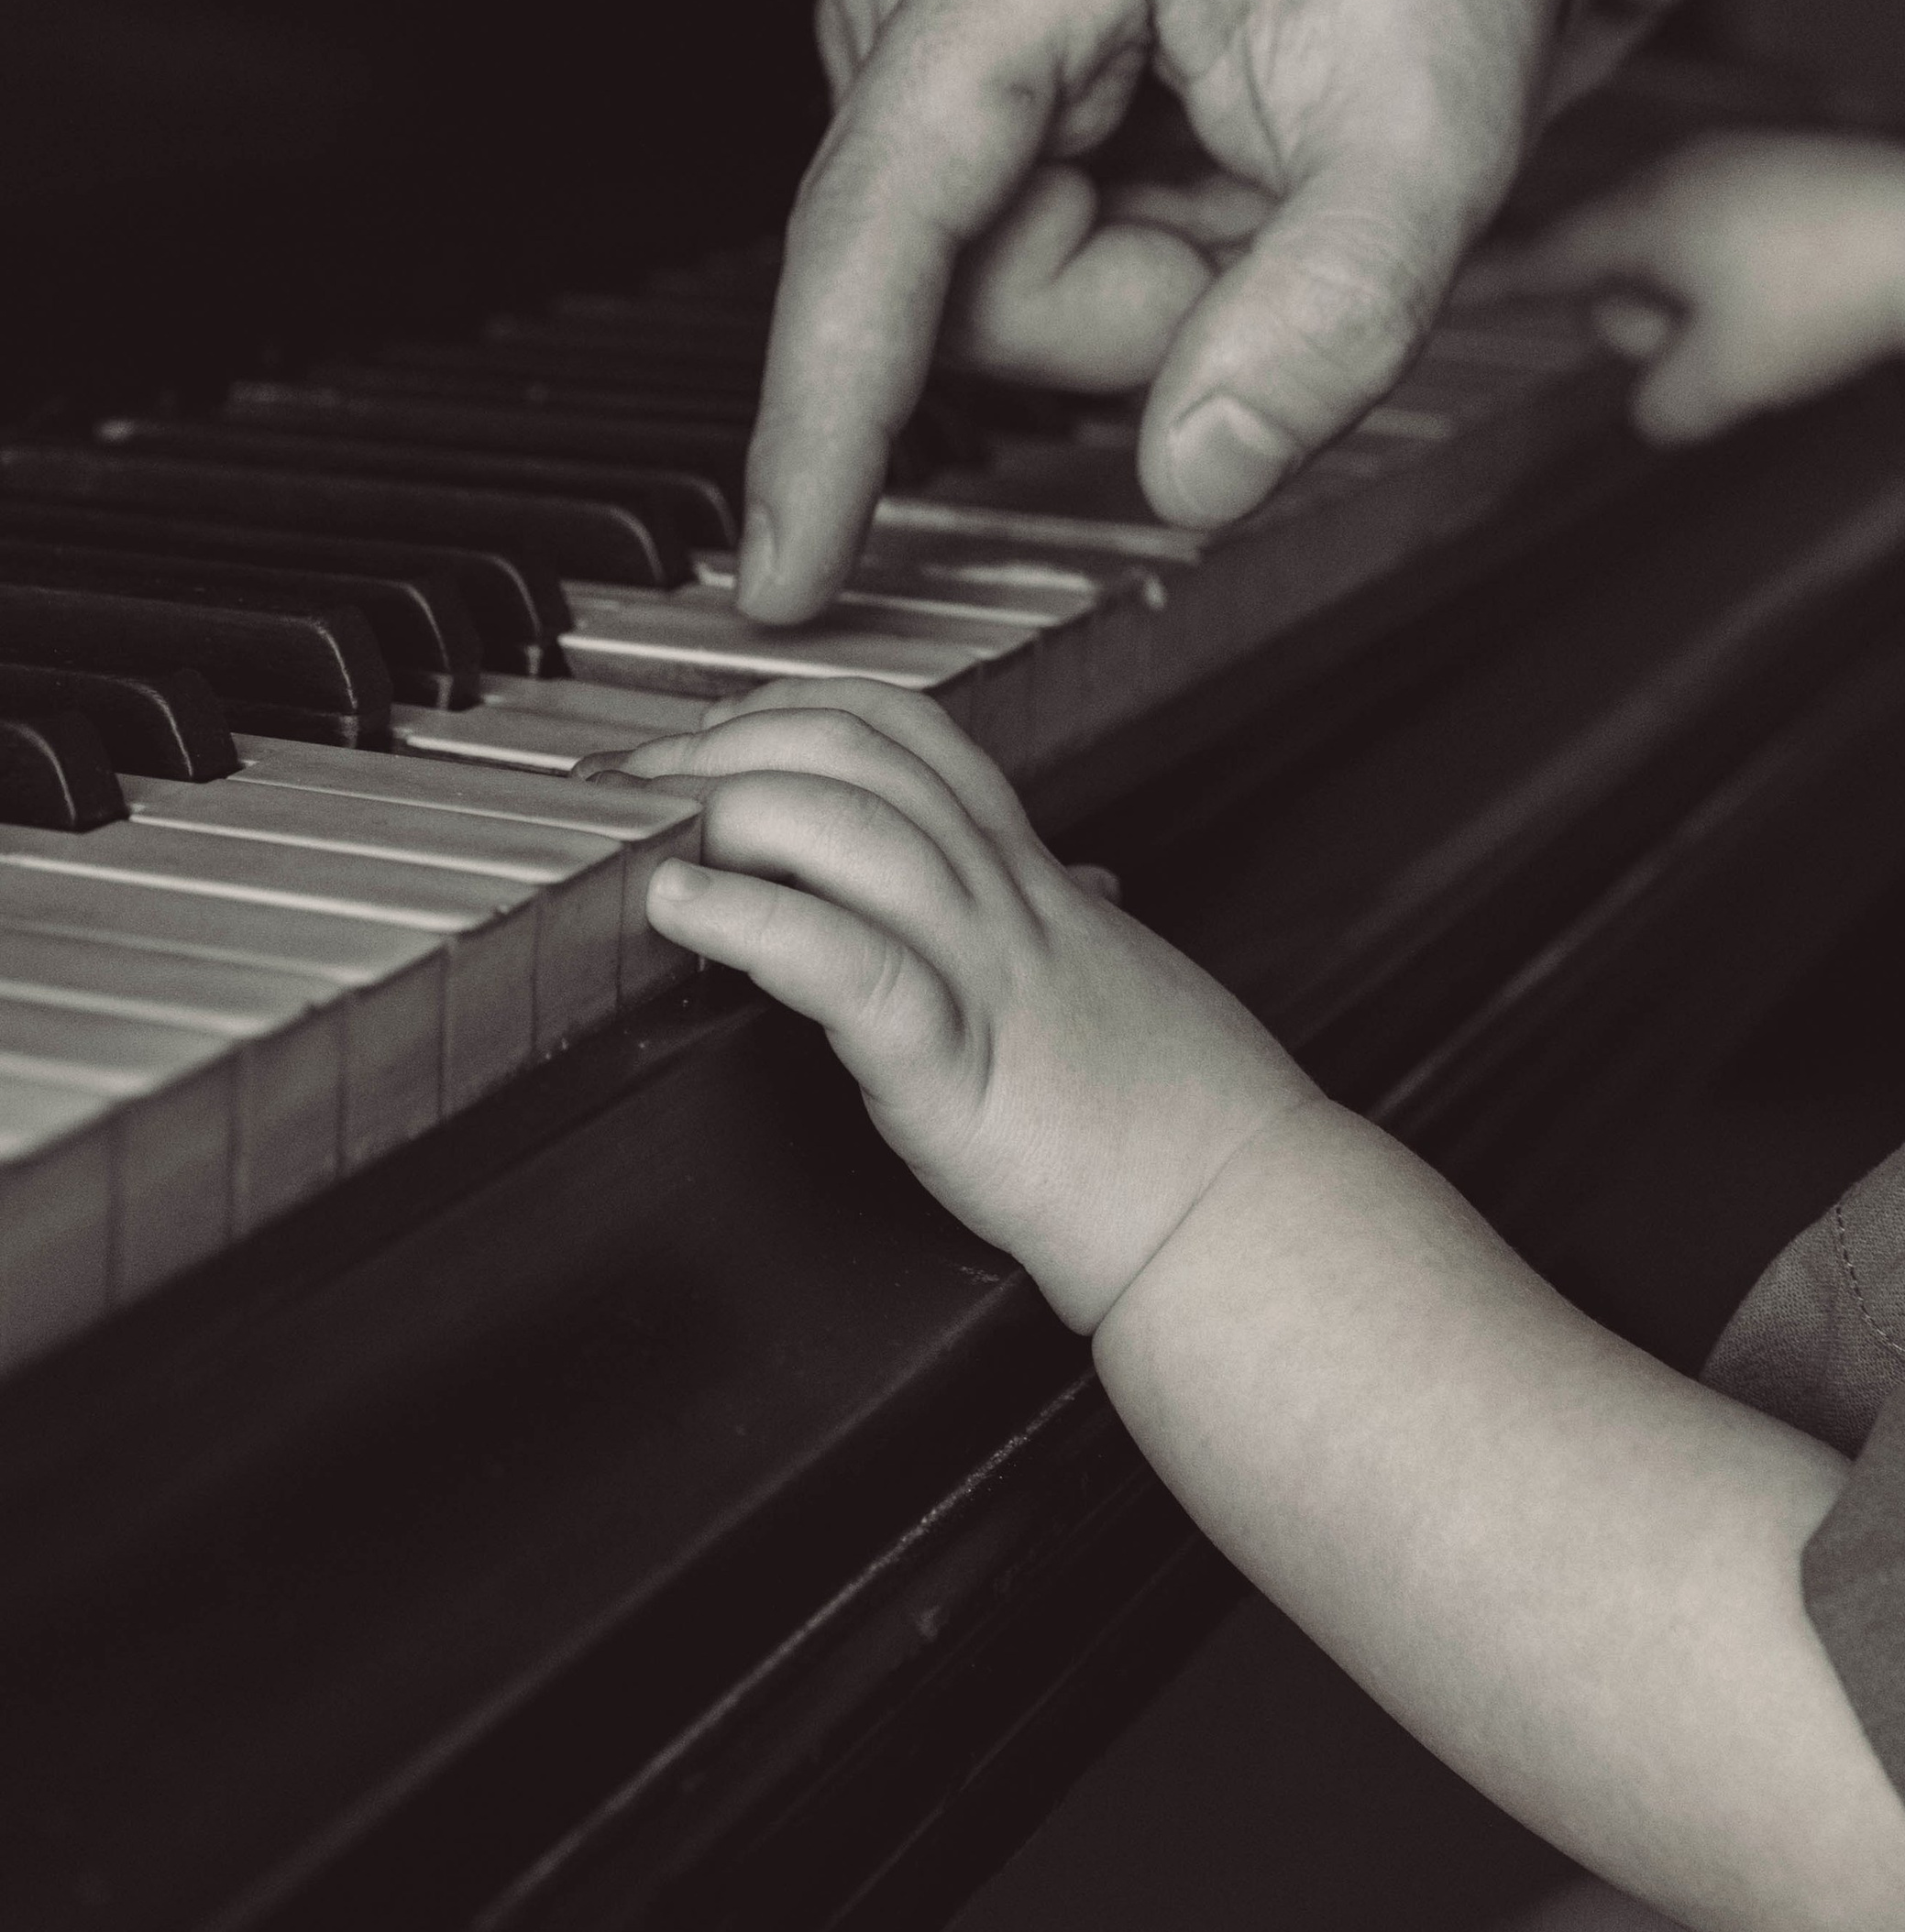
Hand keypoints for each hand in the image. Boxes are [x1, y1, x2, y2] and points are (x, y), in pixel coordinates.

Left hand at [630, 680, 1327, 1331]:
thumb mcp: (1112, 986)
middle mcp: (1010, 908)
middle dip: (733, 744)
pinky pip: (850, 966)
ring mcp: (987, 980)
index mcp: (1035, 886)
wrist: (1239, 1221)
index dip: (798, 710)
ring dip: (728, 810)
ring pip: (857, 833)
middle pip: (867, 756)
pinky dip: (752, 921)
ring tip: (643, 828)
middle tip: (637, 782)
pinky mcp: (959, 1071)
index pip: (915, 734)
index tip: (714, 738)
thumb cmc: (1178, 1126)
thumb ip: (1067, 926)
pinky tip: (685, 909)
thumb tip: (1075, 884)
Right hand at [741, 0, 1570, 617]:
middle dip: (1125, 306)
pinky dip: (1096, 244)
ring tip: (1224, 169)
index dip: (833, 409)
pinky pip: (977, 245)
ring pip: (962, 282)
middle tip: (1259, 217)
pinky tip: (1166, 157)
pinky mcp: (920, 45)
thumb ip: (1333, 321)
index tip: (793, 565)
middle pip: (949, 281)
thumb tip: (1194, 477)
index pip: (888, 214)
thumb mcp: (1443, 139)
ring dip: (1117, 281)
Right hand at [1484, 131, 1904, 441]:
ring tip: (1781, 322)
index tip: (1445, 281)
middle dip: (1650, 318)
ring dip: (1706, 299)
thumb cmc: (1826, 304)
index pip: (1545, 259)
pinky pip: (1739, 229)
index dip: (1494, 281)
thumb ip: (1660, 405)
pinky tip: (1814, 293)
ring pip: (1683, 251)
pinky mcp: (1794, 163)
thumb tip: (1658, 402)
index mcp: (1645, 217)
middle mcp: (1680, 170)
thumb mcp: (1722, 384)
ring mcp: (1741, 157)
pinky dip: (1756, 272)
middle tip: (1717, 351)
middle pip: (1621, 267)